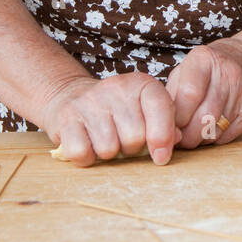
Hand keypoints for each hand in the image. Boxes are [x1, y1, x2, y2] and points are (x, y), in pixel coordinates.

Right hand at [40, 73, 180, 166]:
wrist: (72, 98)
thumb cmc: (118, 112)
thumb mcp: (146, 111)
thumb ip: (166, 124)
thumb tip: (176, 139)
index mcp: (142, 84)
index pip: (160, 107)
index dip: (163, 136)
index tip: (161, 157)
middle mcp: (115, 88)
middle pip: (134, 137)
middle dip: (132, 148)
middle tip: (124, 141)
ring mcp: (88, 102)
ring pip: (108, 148)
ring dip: (109, 154)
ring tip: (106, 140)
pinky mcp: (65, 119)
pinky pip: (82, 153)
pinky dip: (86, 158)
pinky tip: (88, 145)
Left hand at [166, 38, 241, 148]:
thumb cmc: (207, 70)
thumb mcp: (184, 71)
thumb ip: (171, 96)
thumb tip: (160, 128)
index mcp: (204, 60)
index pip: (189, 95)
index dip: (176, 117)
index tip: (170, 124)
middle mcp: (227, 74)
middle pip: (203, 117)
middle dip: (186, 135)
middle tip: (178, 137)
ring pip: (214, 131)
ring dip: (198, 139)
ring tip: (191, 132)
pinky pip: (226, 137)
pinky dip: (213, 138)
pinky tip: (209, 128)